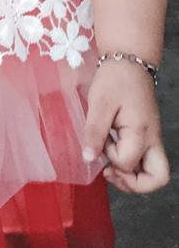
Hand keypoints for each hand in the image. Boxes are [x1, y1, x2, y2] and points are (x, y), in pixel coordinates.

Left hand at [82, 58, 169, 192]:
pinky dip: (132, 165)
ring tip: (111, 167)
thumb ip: (94, 132)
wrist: (129, 62)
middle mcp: (152, 139)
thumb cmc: (115, 80)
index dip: (110, 157)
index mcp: (141, 132)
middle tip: (111, 173)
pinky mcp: (147, 135)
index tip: (100, 140)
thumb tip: (88, 159)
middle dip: (134, 184)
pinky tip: (114, 153)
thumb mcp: (99, 103)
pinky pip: (145, 160)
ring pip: (154, 172)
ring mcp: (152, 138)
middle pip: (158, 178)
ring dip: (133, 177)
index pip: (127, 162)